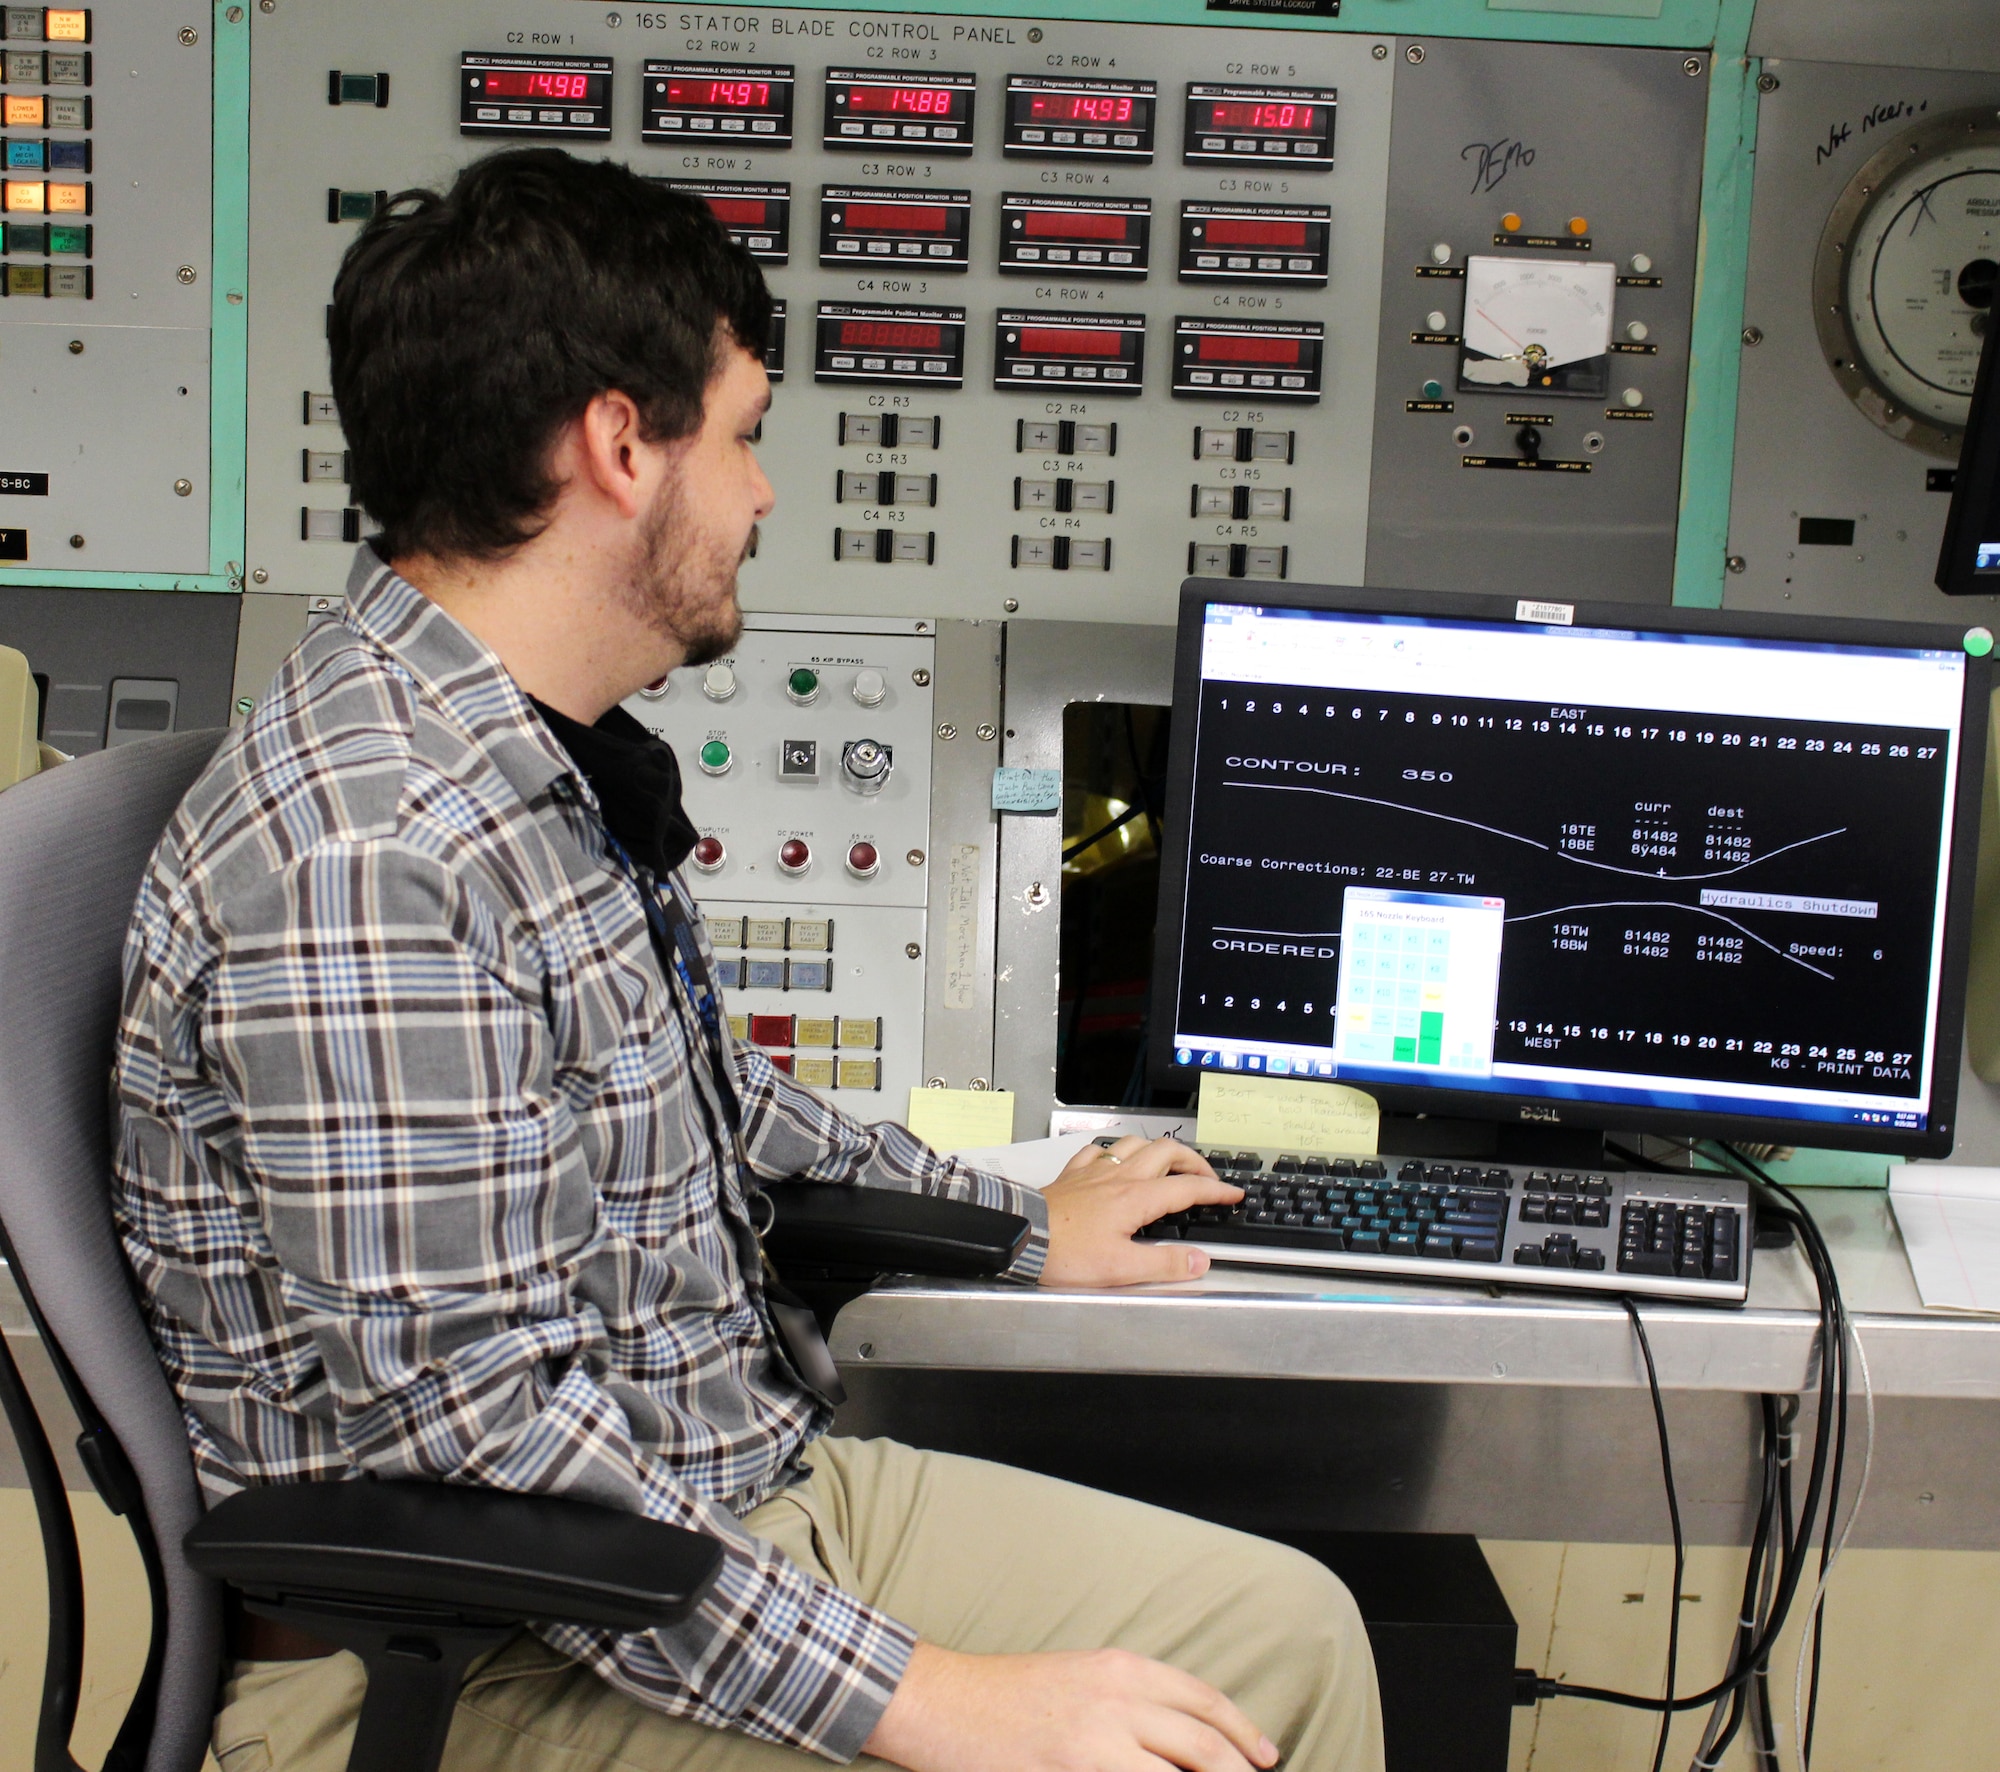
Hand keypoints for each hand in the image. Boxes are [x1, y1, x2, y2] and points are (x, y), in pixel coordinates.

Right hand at [863, 1641, 1278, 1771]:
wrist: (943, 1702)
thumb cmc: (1010, 1693)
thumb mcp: (1083, 1676)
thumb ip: (1134, 1699)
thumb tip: (1185, 1738)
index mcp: (1122, 1670)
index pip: (1205, 1703)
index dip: (1244, 1734)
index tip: (1266, 1757)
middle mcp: (1117, 1705)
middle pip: (1204, 1749)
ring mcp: (1094, 1749)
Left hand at [1038, 1137, 1240, 1286]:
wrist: (1023, 1237)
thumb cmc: (1066, 1253)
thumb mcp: (1121, 1269)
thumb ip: (1164, 1264)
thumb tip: (1198, 1262)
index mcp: (1136, 1198)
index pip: (1187, 1188)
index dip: (1215, 1191)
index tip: (1232, 1194)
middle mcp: (1119, 1177)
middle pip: (1167, 1152)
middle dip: (1193, 1161)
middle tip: (1206, 1178)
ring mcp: (1095, 1171)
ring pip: (1135, 1143)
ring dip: (1158, 1149)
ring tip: (1169, 1163)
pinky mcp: (1074, 1174)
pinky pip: (1099, 1149)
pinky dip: (1116, 1150)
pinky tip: (1116, 1159)